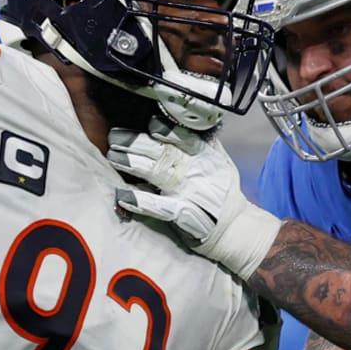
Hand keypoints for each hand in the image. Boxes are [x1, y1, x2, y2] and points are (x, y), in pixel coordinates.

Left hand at [108, 118, 280, 279]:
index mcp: (205, 156)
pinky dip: (141, 200)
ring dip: (133, 163)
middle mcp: (196, 171)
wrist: (236, 228)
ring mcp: (189, 193)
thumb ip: (206, 143)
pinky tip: (123, 195)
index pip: (183, 136)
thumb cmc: (224, 193)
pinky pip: (158, 207)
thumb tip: (187, 121)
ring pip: (157, 173)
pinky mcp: (182, 214)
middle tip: (115, 136)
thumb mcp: (221, 162)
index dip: (164, 128)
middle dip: (137, 142)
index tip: (147, 122)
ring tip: (113, 156)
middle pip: (163, 152)